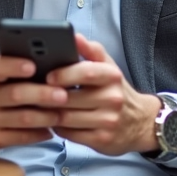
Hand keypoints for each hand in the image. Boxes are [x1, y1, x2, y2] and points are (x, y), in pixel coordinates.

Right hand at [0, 55, 69, 153]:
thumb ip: (10, 70)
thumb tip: (48, 64)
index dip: (15, 65)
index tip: (33, 65)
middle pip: (15, 94)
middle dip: (42, 94)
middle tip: (63, 94)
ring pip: (22, 118)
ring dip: (46, 116)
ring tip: (63, 113)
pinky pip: (21, 137)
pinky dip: (39, 133)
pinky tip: (51, 130)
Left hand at [45, 34, 162, 155]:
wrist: (141, 122)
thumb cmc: (116, 91)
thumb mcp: (109, 67)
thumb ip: (91, 50)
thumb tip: (74, 36)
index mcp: (112, 76)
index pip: (86, 72)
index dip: (63, 74)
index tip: (48, 76)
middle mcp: (112, 99)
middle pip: (70, 98)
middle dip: (49, 96)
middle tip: (35, 93)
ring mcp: (108, 121)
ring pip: (67, 117)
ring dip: (50, 112)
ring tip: (41, 106)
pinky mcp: (101, 140)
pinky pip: (70, 134)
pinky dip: (58, 127)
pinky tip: (55, 121)